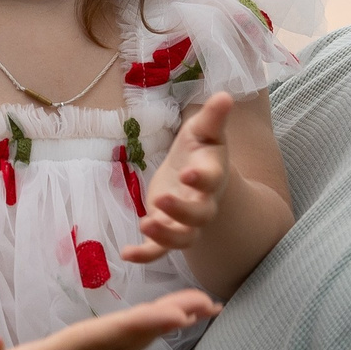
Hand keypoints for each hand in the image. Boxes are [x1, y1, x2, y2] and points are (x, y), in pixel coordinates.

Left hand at [122, 91, 234, 264]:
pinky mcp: (166, 231)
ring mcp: (184, 222)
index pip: (211, 182)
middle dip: (182, 211)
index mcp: (212, 177)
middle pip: (199, 217)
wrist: (196, 175)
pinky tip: (125, 254)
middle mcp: (202, 204)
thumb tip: (225, 95)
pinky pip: (159, 250)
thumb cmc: (201, 150)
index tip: (189, 173)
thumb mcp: (204, 131)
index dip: (202, 180)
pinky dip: (144, 254)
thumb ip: (214, 117)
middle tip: (162, 200)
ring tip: (144, 224)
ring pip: (182, 238)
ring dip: (165, 236)